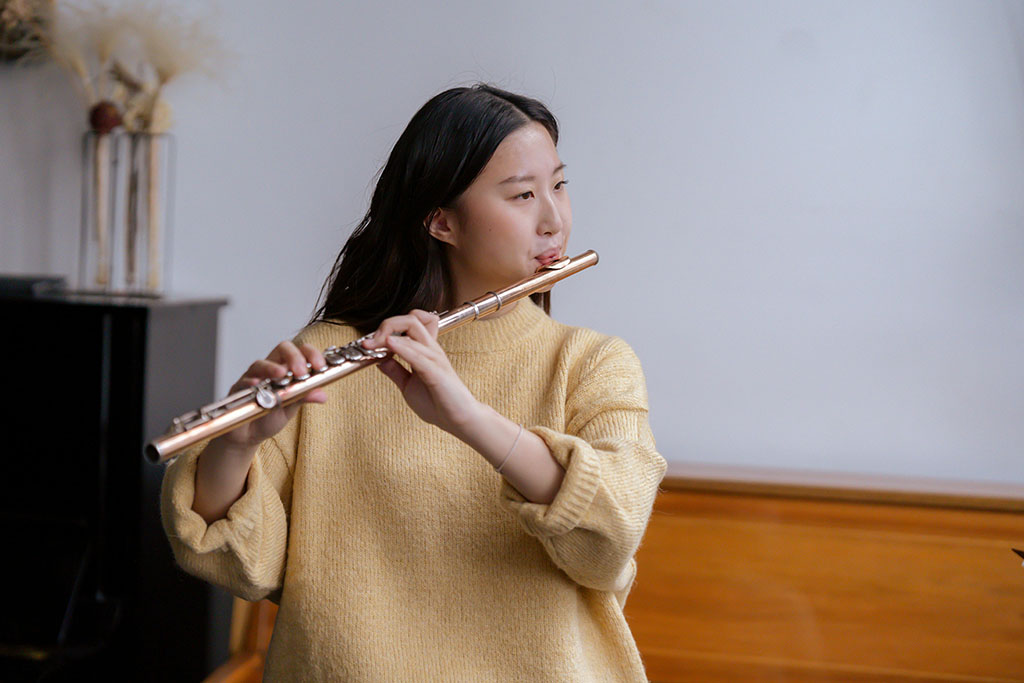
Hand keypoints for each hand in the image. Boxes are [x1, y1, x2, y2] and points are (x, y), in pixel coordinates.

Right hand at [217, 340, 328, 449]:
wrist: (249, 435)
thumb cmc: (270, 416)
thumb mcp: (292, 407)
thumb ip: (304, 397)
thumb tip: (322, 395)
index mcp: (288, 369)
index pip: (300, 352)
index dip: (311, 354)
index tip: (320, 366)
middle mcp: (271, 369)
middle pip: (282, 349)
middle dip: (294, 356)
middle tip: (301, 372)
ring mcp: (254, 377)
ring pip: (260, 364)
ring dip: (272, 367)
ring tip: (281, 374)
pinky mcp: (239, 390)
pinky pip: (243, 382)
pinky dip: (250, 382)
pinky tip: (257, 385)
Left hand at [361, 309, 479, 434]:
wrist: (458, 420)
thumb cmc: (438, 404)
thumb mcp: (408, 385)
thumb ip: (395, 371)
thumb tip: (379, 360)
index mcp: (425, 351)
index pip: (411, 322)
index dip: (388, 327)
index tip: (370, 344)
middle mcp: (431, 349)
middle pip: (411, 319)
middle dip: (387, 325)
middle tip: (371, 342)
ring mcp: (435, 359)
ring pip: (413, 329)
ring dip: (388, 334)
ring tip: (372, 345)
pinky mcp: (436, 373)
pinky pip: (418, 354)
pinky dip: (401, 348)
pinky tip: (389, 345)